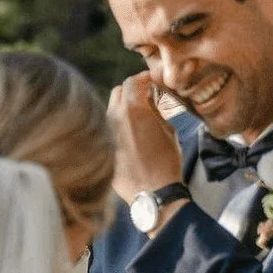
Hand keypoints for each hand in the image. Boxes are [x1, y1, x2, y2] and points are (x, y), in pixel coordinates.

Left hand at [108, 72, 183, 205]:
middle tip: (145, 98)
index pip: (133, 81)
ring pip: (112, 110)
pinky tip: (131, 138)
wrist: (153, 193)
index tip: (152, 82)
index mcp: (133, 109)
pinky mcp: (103, 146)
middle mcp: (114, 116)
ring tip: (138, 119)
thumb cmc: (166, 163)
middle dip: (132, 91)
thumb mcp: (169, 131)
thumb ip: (156, 111)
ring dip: (124, 109)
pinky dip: (119, 128)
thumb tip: (150, 101)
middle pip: (119, 92)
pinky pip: (109, 129)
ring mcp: (105, 132)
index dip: (144, 79)